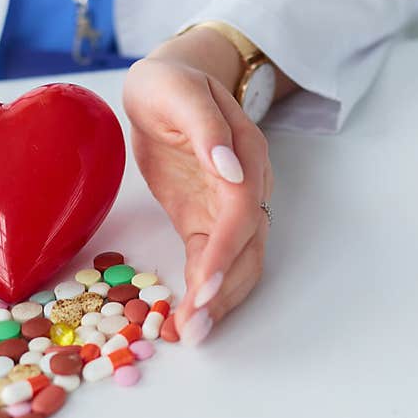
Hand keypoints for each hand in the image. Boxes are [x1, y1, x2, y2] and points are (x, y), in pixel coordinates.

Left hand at [123, 28, 282, 344]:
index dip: (227, 250)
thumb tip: (228, 167)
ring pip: (239, 262)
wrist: (169, 84)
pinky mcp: (205, 220)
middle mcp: (245, 185)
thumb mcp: (177, 90)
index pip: (241, 210)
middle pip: (248, 247)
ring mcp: (227, 207)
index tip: (205, 286)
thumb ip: (205, 127)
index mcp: (243, 152)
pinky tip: (187, 316)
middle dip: (225, 291)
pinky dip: (205, 290)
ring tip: (192, 334)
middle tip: (195, 330)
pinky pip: (213, 260)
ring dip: (219, 301)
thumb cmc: (170, 83)